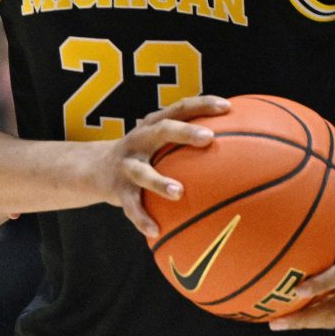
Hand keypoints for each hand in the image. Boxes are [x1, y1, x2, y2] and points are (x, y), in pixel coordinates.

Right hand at [102, 95, 229, 239]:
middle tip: (208, 138)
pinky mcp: (117, 190)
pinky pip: (131, 206)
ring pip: (142, 172)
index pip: (180, 107)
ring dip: (159, 181)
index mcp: (153, 125)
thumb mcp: (160, 144)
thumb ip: (190, 144)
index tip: (228, 107)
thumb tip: (242, 150)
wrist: (93, 169)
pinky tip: (156, 231)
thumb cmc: (143, 156)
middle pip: (161, 130)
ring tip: (178, 192)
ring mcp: (126, 165)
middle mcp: (138, 140)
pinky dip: (142, 218)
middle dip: (184, 132)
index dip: (202, 104)